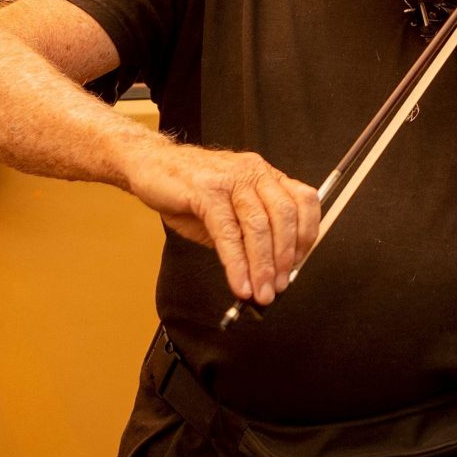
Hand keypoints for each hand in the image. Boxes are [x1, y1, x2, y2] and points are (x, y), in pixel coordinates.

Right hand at [122, 144, 320, 304]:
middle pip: (284, 216)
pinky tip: (238, 282)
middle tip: (278, 287)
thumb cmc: (189, 189)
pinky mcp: (205, 190)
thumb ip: (248, 234)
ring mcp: (230, 179)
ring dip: (261, 266)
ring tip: (259, 292)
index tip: (298, 264)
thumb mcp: (228, 210)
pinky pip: (227, 232)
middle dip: (284, 258)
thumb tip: (267, 269)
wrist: (150, 165)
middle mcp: (253, 172)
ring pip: (258, 226)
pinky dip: (236, 263)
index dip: (306, 235)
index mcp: (264, 175)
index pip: (303, 201)